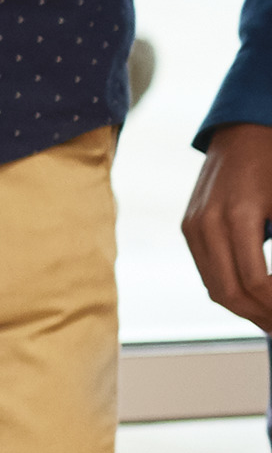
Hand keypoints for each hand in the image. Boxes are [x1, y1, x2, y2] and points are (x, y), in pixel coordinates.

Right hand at [187, 126, 271, 333]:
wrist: (243, 132)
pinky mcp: (189, 226)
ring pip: (214, 287)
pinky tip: (254, 298)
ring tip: (271, 320)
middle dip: (261, 315)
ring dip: (245, 309)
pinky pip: (208, 271)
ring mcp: (193, 226)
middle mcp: (207, 223)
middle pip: (229, 291)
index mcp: (237, 215)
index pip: (254, 280)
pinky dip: (230, 290)